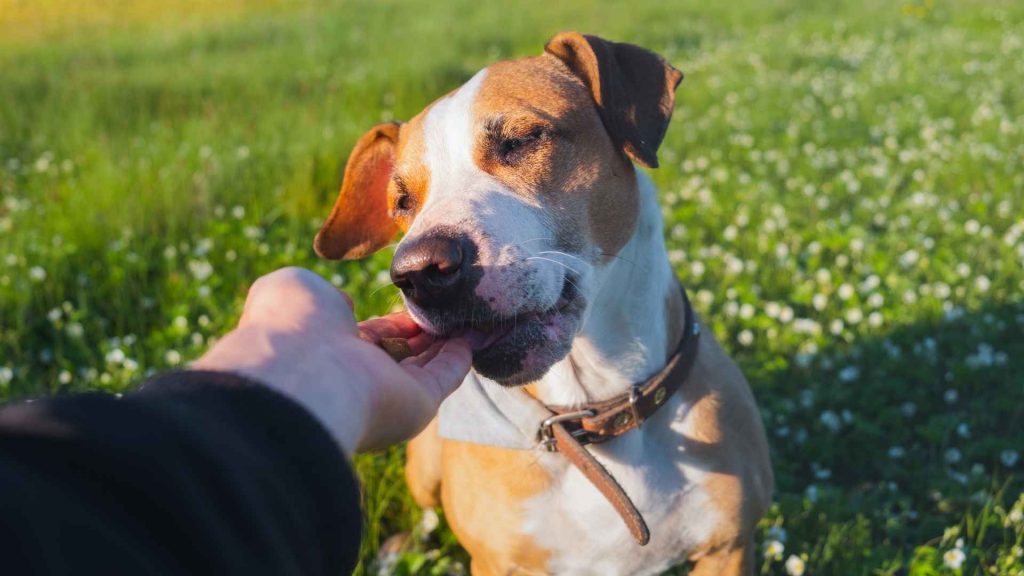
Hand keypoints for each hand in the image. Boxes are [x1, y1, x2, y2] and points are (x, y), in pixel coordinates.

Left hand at [195, 267, 471, 455]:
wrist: (299, 374)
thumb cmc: (290, 326)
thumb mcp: (295, 289)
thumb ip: (322, 295)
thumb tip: (348, 310)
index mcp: (325, 352)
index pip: (368, 338)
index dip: (393, 322)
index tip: (417, 302)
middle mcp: (357, 378)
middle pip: (402, 354)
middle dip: (428, 332)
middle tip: (455, 308)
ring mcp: (388, 394)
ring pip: (428, 364)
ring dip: (452, 341)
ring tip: (478, 314)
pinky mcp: (418, 405)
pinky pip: (446, 375)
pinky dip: (465, 353)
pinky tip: (482, 331)